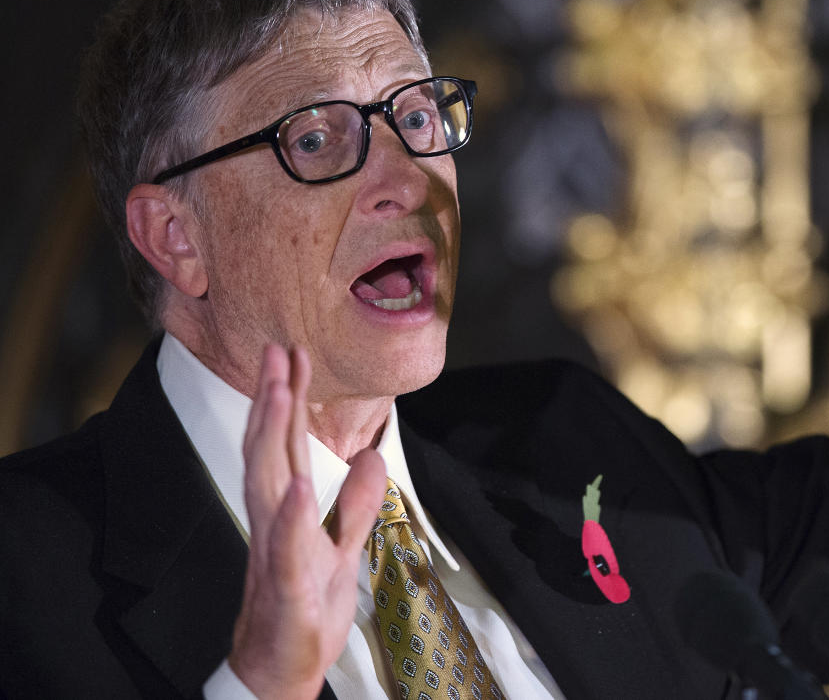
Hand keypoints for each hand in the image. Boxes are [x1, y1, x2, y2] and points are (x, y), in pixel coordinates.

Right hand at [228, 344, 385, 698]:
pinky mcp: (288, 589)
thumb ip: (355, 505)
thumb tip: (371, 457)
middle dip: (272, 400)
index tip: (291, 352)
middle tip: (276, 350)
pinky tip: (297, 485)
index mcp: (287, 512)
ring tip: (278, 391)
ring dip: (272, 438)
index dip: (287, 400)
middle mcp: (275, 524)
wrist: (281, 671)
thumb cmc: (307, 611)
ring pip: (268, 486)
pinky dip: (291, 516)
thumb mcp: (342, 550)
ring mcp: (277, 553)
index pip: (286, 446)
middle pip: (270, 452)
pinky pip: (285, 549)